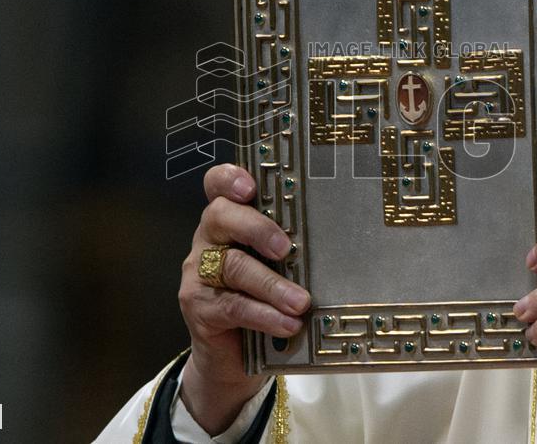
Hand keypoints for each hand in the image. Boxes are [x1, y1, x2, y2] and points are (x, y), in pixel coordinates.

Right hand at [178, 164, 310, 433]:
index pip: (218, 185)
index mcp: (229, 220)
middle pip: (221, 216)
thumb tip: (338, 244)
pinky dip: (264, 314)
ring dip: (271, 284)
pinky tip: (288, 323)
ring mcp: (199, 273)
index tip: (250, 186)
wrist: (231, 357)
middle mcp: (209, 239)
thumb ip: (290, 250)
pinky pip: (232, 306)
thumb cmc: (262, 299)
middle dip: (257, 227)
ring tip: (301, 302)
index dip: (229, 179)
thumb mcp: (277, 268)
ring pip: (231, 266)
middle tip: (286, 248)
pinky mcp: (198, 307)